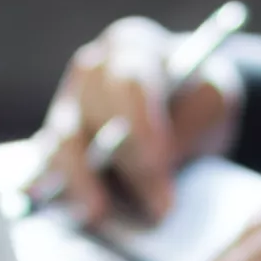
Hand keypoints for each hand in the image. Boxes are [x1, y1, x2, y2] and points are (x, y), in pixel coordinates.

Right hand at [29, 17, 231, 223]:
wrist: (182, 105)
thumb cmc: (197, 97)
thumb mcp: (212, 101)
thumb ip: (188, 129)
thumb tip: (157, 178)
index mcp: (131, 46)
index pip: (130, 82)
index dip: (141, 124)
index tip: (159, 162)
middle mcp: (90, 71)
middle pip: (95, 114)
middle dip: (126, 163)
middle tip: (158, 206)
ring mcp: (67, 106)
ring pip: (62, 141)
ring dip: (81, 181)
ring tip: (99, 214)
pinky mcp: (57, 143)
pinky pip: (48, 167)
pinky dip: (58, 190)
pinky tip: (73, 213)